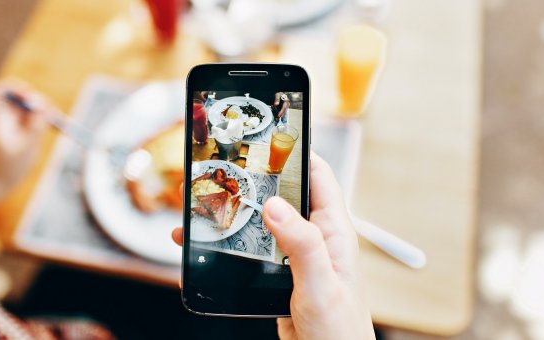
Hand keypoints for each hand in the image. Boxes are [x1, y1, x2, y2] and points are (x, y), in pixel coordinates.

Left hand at [0, 78, 50, 185]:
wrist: (6, 179)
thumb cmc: (13, 166)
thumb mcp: (27, 146)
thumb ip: (35, 124)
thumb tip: (42, 103)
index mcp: (1, 117)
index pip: (1, 90)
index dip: (15, 87)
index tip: (30, 96)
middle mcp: (8, 116)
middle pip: (23, 95)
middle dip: (39, 101)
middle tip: (52, 113)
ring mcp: (18, 121)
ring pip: (34, 105)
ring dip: (48, 110)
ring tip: (59, 122)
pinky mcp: (27, 127)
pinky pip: (40, 116)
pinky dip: (50, 118)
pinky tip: (61, 127)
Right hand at [171, 153, 373, 339]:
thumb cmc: (340, 330)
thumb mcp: (320, 285)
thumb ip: (302, 244)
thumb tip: (275, 205)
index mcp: (332, 231)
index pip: (318, 177)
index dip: (298, 152)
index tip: (271, 136)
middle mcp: (314, 237)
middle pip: (282, 194)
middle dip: (254, 178)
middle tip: (224, 165)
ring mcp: (294, 255)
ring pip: (261, 220)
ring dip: (235, 209)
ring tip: (203, 200)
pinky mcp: (277, 273)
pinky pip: (251, 247)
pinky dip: (228, 240)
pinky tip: (204, 239)